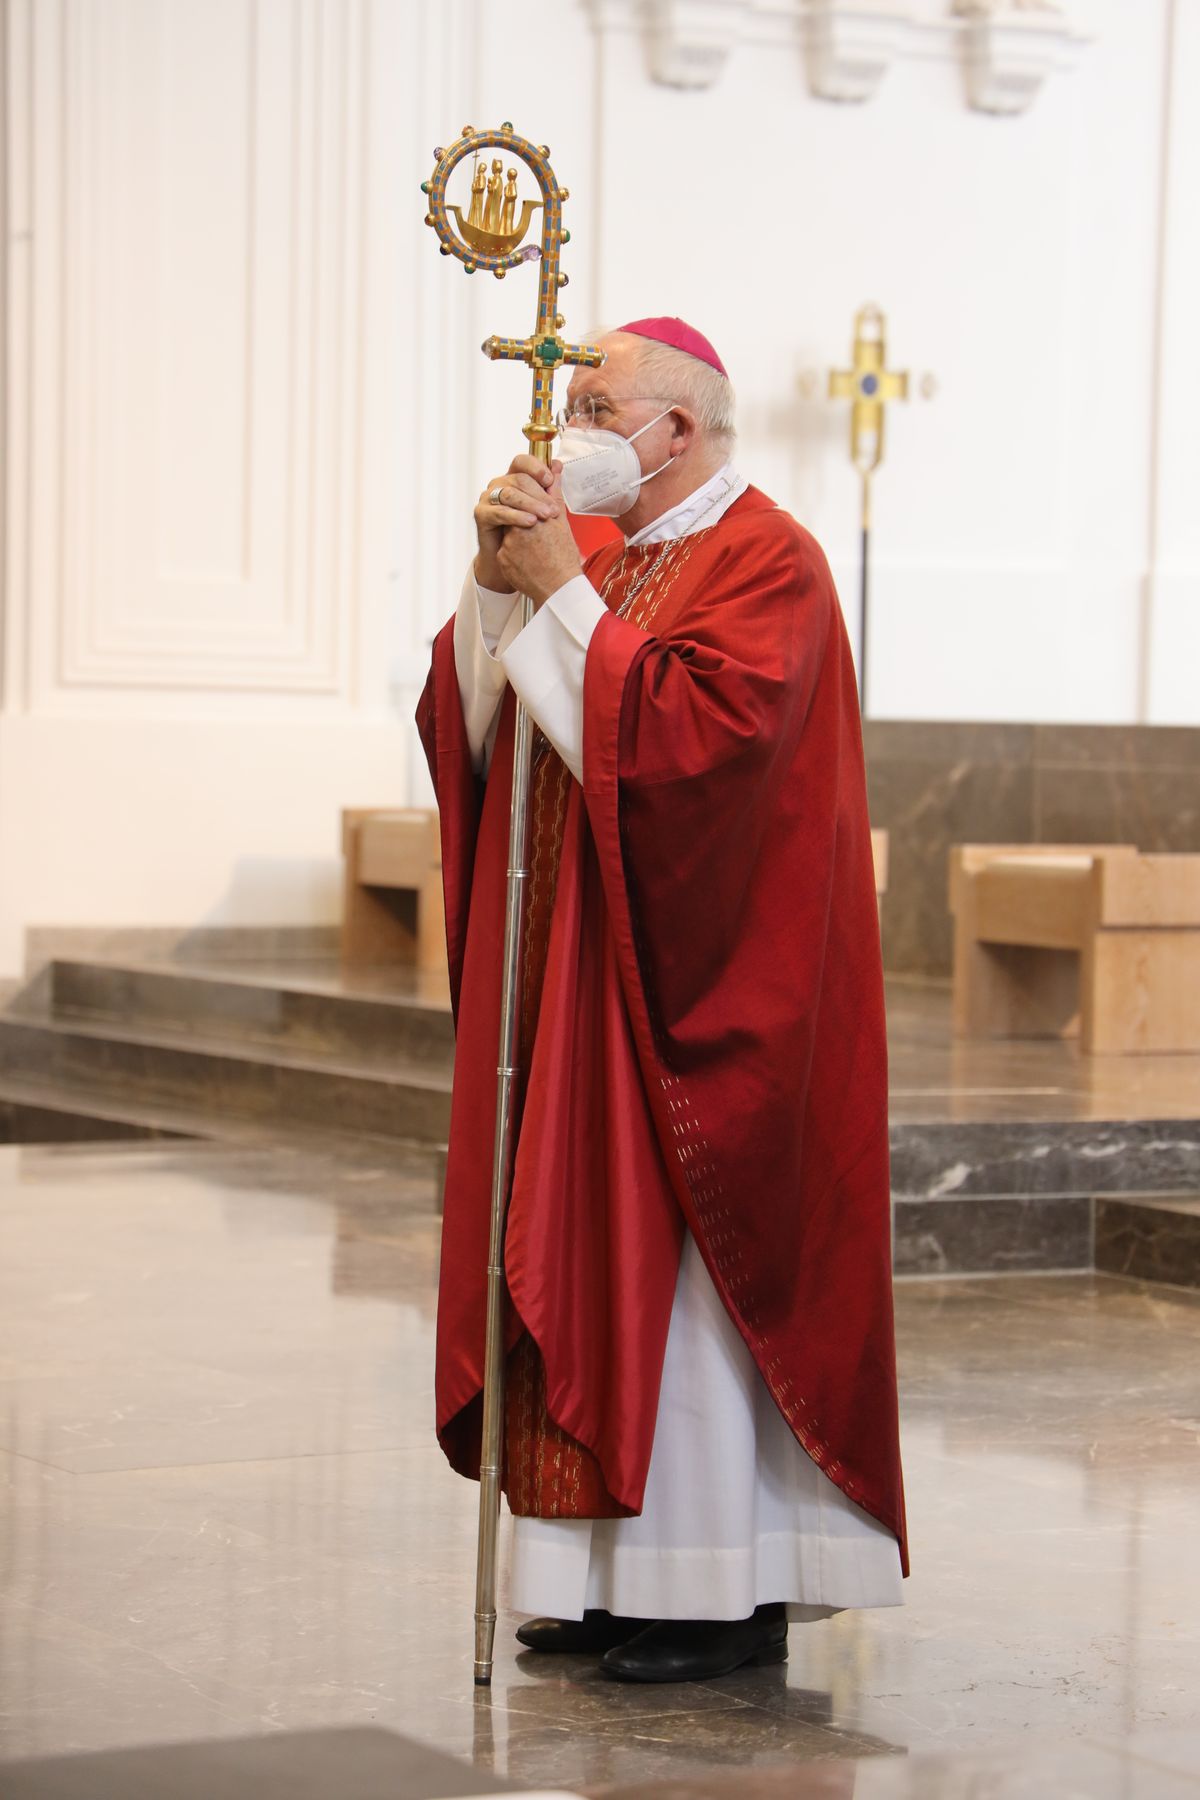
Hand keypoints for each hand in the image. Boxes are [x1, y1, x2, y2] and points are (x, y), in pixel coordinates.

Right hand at [473, 455, 558, 592]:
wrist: (513, 559)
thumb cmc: (528, 532)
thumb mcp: (542, 508)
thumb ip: (549, 487)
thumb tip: (558, 464)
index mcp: (513, 478)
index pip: (522, 462)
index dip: (536, 467)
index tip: (550, 480)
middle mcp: (498, 485)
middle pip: (518, 478)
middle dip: (539, 493)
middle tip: (554, 509)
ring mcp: (487, 498)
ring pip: (509, 493)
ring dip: (530, 504)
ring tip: (546, 516)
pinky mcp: (481, 514)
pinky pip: (499, 512)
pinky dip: (517, 516)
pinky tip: (530, 523)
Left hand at [495, 465, 581, 606]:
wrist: (559, 589)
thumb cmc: (564, 557)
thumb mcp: (561, 522)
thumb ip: (554, 493)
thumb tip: (555, 467)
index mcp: (533, 516)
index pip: (519, 498)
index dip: (527, 503)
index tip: (535, 513)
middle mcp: (517, 528)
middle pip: (512, 514)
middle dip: (521, 519)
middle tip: (535, 533)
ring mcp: (508, 545)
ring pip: (507, 533)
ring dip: (517, 537)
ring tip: (534, 550)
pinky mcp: (503, 559)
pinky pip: (504, 551)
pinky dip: (514, 554)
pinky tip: (527, 562)